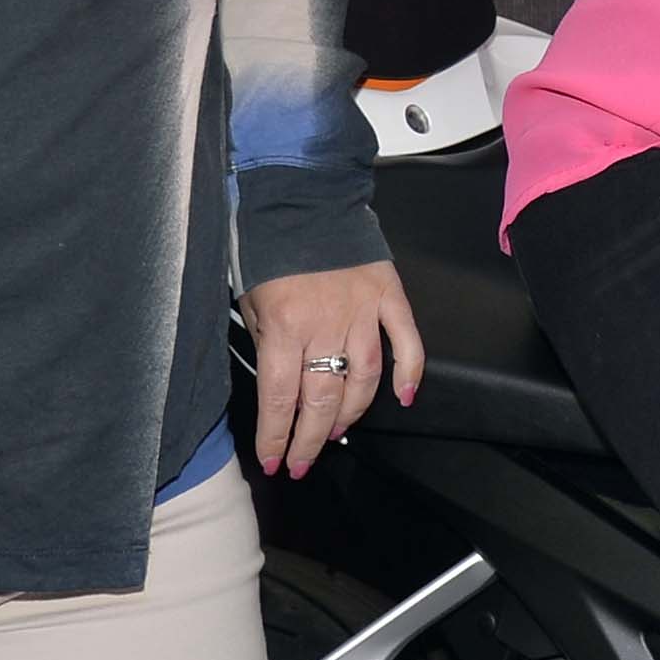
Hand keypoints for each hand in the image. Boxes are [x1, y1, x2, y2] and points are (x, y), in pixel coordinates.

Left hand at [249, 261, 425, 475]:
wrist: (304, 196)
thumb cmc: (269, 246)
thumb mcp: (249, 296)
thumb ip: (265, 340)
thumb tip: (277, 384)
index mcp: (284, 327)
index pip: (280, 399)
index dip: (277, 437)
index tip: (275, 460)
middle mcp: (325, 326)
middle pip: (322, 400)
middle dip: (310, 440)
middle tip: (303, 462)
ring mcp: (362, 312)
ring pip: (363, 380)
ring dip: (350, 414)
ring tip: (337, 432)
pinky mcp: (389, 296)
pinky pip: (406, 342)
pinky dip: (409, 372)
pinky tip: (404, 397)